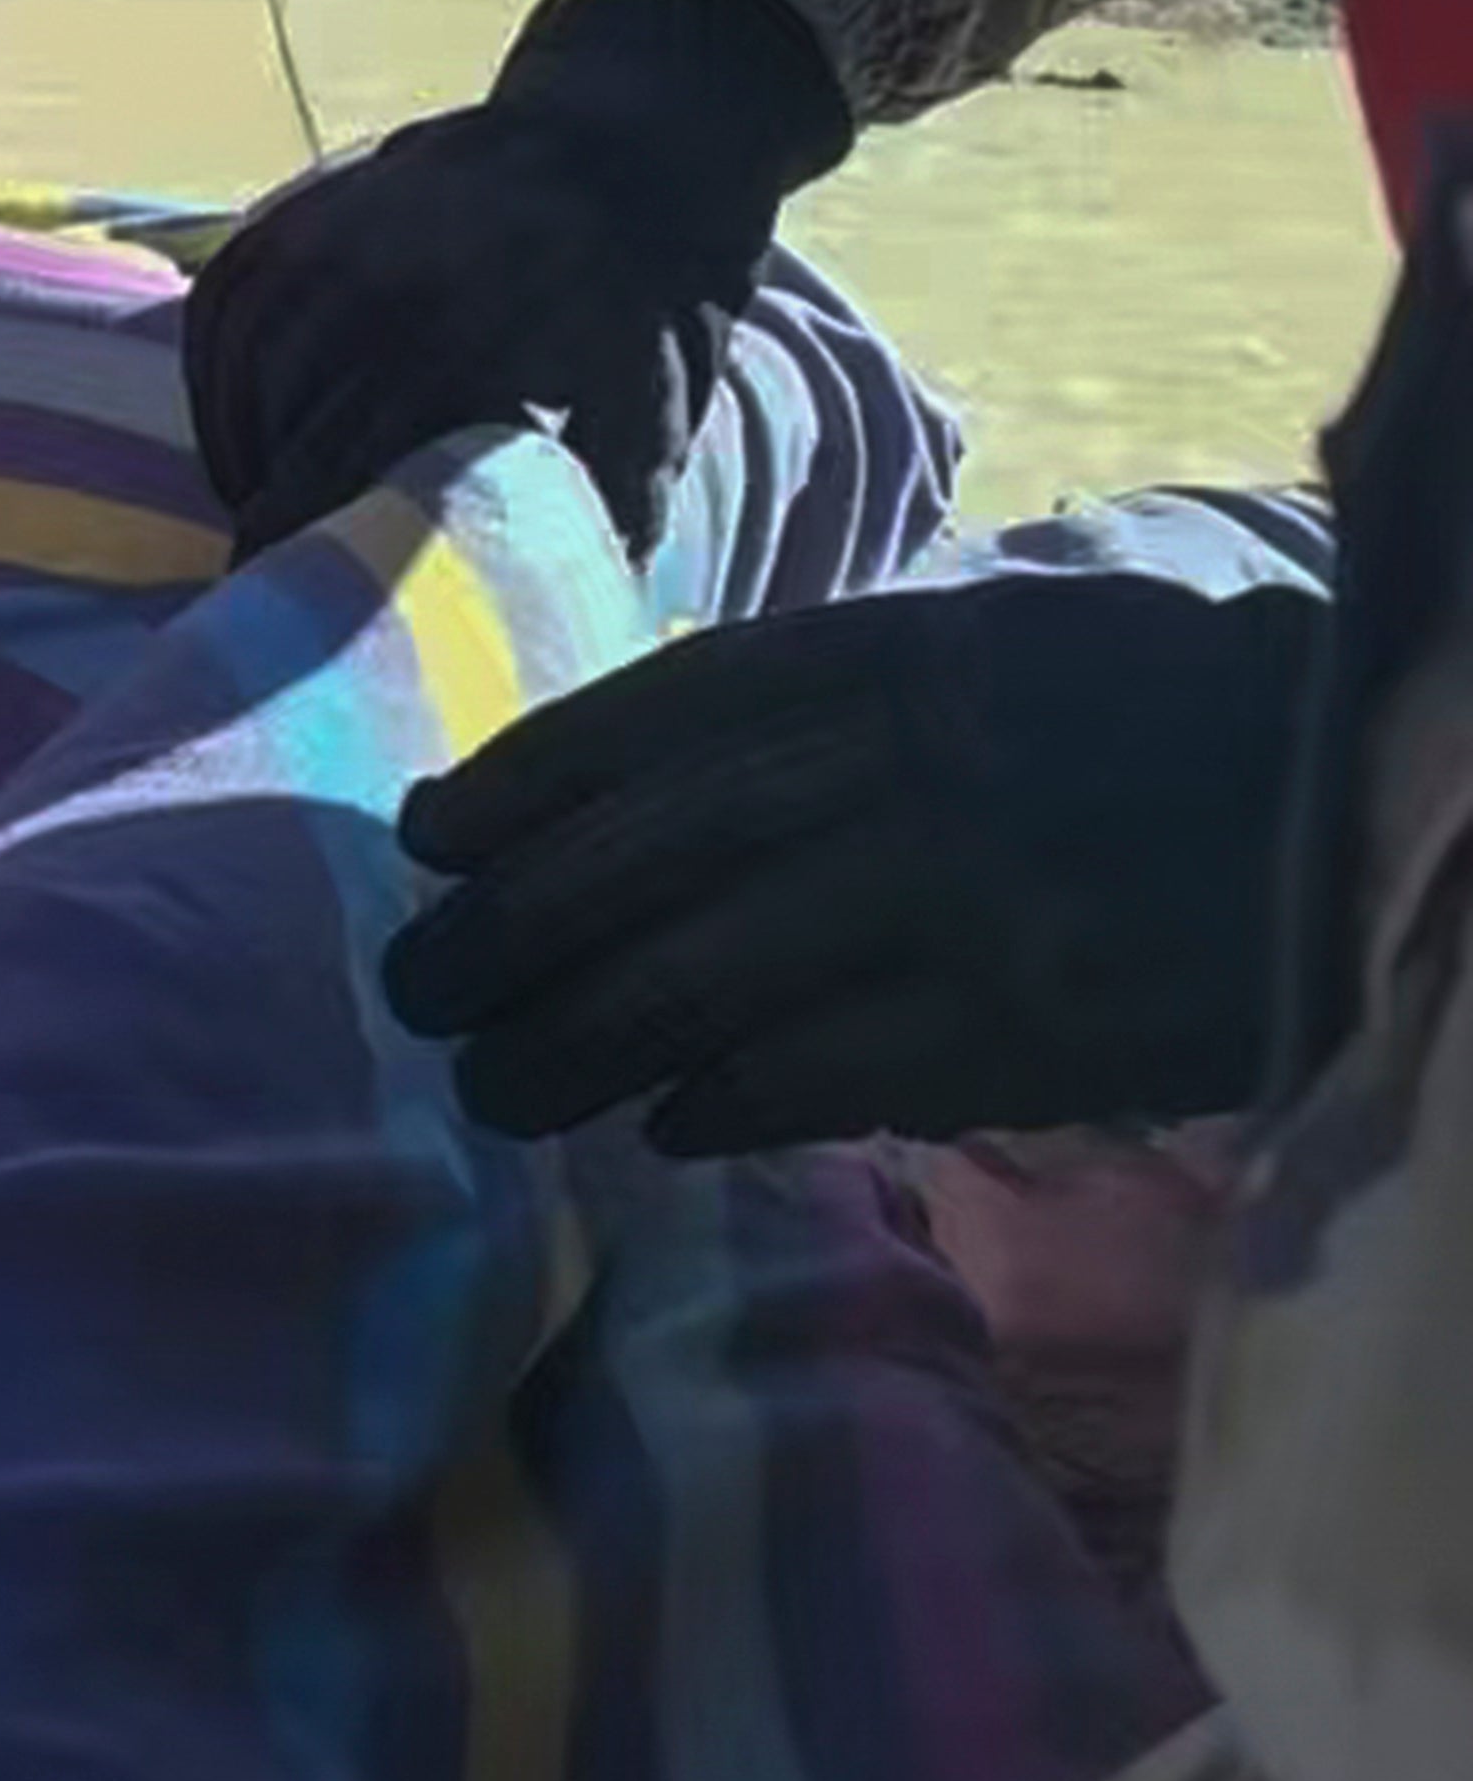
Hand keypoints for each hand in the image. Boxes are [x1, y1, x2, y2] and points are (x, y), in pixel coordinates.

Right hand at [181, 0, 853, 559]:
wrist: (628, 141)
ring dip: (243, 452)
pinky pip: (218, 316)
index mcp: (462, 348)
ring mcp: (324, 241)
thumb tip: (561, 632)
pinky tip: (246, 428)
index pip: (332, 477)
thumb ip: (596, 518)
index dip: (296, 553)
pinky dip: (219, 381)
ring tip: (267, 504)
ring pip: (239, 379)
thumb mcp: (649, 416)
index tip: (282, 610)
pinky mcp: (294, 215)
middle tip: (272, 577)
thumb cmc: (645, 302)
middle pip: (276, 439)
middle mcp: (373, 288)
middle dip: (270, 515)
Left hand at [383, 572, 1327, 1153]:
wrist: (1359, 799)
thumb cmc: (1147, 731)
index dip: (524, 781)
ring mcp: (961, 897)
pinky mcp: (1021, 1021)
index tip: (427, 838)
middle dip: (504, 934)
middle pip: (642, 855)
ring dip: (571, 1045)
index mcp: (898, 655)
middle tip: (421, 994)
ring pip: (695, 980)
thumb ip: (821, 708)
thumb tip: (612, 799)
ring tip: (500, 1089)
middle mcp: (908, 764)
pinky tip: (665, 1125)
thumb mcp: (987, 656)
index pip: (658, 711)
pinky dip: (717, 1104)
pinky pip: (813, 1072)